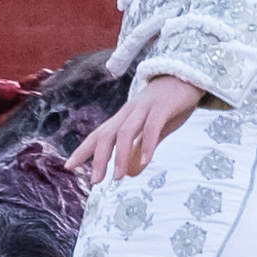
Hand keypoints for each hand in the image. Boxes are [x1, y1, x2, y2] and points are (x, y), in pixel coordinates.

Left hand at [66, 76, 207, 182]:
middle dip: (98, 158)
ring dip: (119, 156)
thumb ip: (142, 149)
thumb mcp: (154, 129)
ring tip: (118, 178)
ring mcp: (145, 107)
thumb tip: (131, 172)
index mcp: (124, 117)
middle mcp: (129, 111)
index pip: (99, 134)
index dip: (83, 150)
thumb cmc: (170, 104)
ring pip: (125, 132)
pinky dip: (147, 145)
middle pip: (107, 134)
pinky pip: (152, 127)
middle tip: (94, 181)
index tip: (68, 166)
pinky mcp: (162, 107)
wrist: (188, 76)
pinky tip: (145, 163)